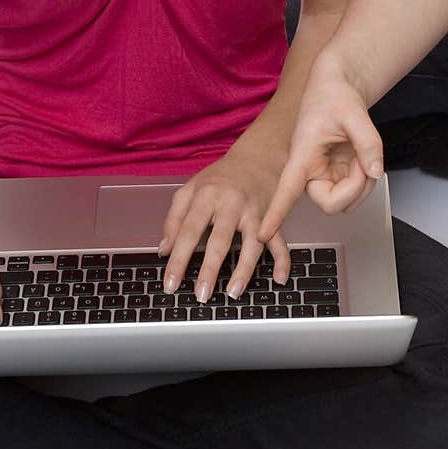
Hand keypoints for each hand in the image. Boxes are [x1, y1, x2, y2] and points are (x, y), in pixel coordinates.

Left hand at [158, 146, 290, 300]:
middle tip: (200, 294)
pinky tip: (279, 279)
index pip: (189, 231)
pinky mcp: (273, 216)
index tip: (171, 283)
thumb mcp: (190, 188)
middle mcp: (232, 203)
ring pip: (252, 243)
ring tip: (232, 293)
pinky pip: (280, 240)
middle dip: (209, 270)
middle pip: (220, 240)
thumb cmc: (221, 176)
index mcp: (207, 195)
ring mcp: (255, 210)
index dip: (178, 259)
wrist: (257, 154)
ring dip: (244, 270)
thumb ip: (174, 218)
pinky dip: (282, 260)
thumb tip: (164, 250)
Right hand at [258, 57, 384, 243]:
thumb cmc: (334, 96)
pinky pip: (355, 194)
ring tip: (362, 154)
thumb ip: (368, 142)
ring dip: (363, 184)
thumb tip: (374, 171)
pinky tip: (363, 160)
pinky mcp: (337, 177)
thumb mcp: (354, 113)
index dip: (275, 213)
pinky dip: (367, 180)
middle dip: (354, 188)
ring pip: (346, 203)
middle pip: (330, 204)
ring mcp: (325, 177)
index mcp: (302, 155)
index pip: (286, 189)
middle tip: (363, 162)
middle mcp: (310, 172)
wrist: (338, 90)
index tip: (261, 234)